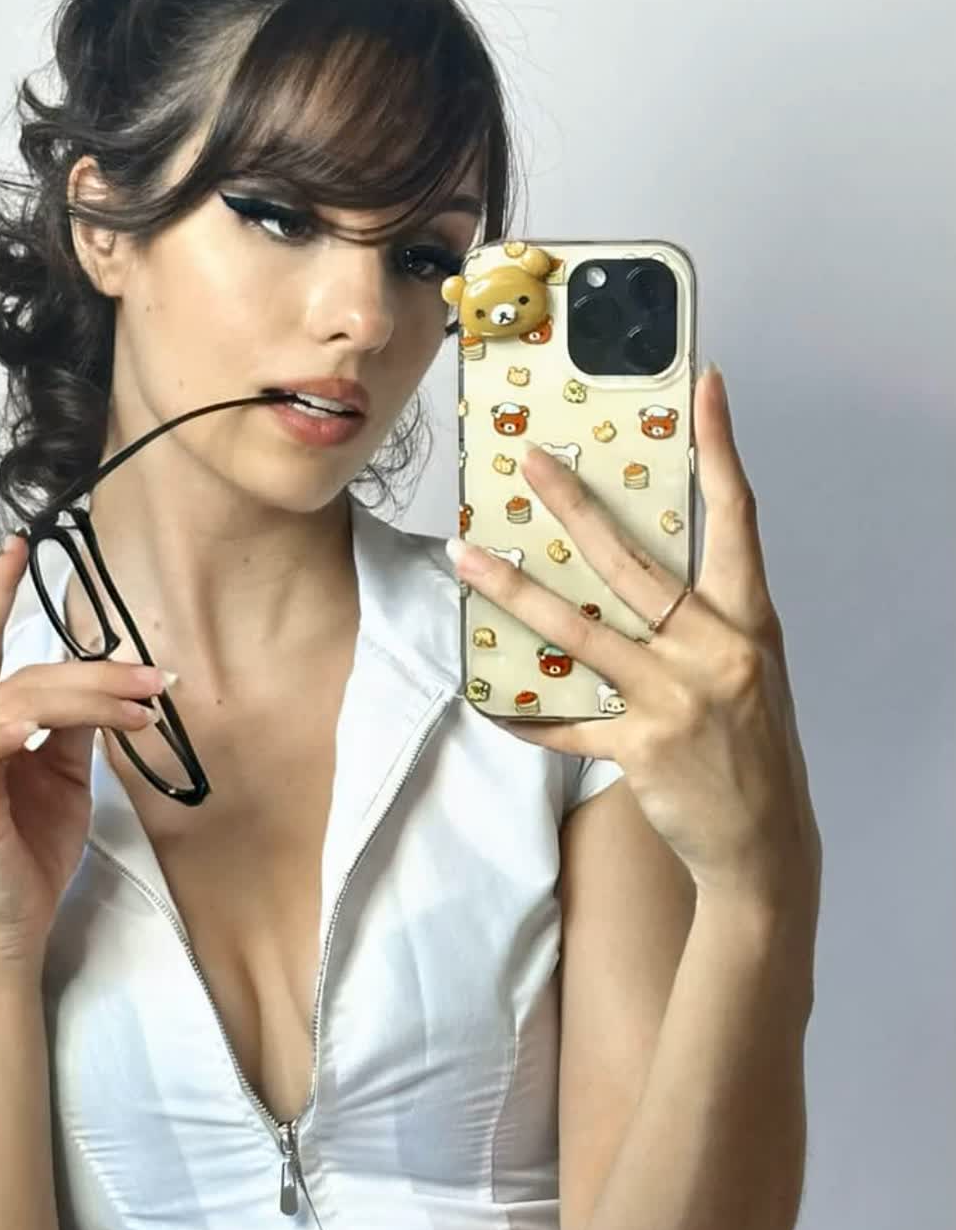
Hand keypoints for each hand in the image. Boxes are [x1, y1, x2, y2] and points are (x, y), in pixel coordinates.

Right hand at [0, 534, 170, 965]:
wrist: (15, 919)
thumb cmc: (33, 848)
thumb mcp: (66, 774)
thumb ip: (75, 724)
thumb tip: (112, 681)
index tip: (19, 545)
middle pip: (27, 672)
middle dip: (96, 671)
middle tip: (154, 678)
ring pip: (21, 699)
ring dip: (89, 698)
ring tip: (142, 708)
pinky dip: (24, 729)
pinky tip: (61, 728)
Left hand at [448, 366, 821, 905]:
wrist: (763, 840)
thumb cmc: (751, 747)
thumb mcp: (746, 670)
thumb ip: (701, 622)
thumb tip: (634, 576)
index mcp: (748, 621)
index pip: (737, 519)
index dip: (723, 451)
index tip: (708, 389)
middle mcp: (714, 649)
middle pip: (633, 562)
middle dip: (576, 508)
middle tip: (531, 463)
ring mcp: (677, 697)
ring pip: (581, 631)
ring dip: (516, 593)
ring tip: (466, 558)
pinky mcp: (642, 745)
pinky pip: (565, 724)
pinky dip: (524, 714)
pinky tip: (484, 698)